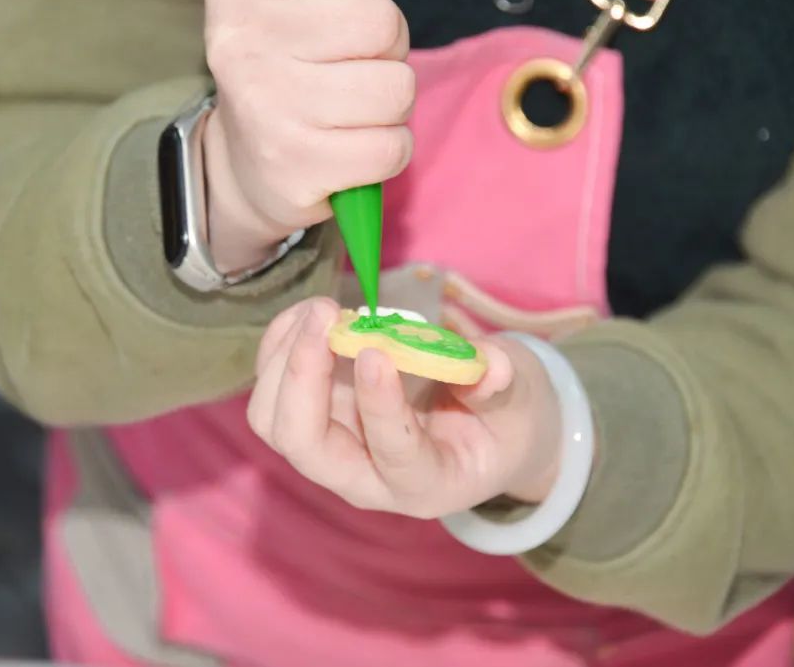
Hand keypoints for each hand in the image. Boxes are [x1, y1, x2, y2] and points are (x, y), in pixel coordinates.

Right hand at [202, 0, 413, 271]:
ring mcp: (267, 106)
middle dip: (389, 50)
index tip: (341, 19)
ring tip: (353, 109)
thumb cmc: (290, 66)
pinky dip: (390, 150)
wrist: (245, 164)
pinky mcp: (296, 165)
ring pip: (396, 88)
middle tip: (354, 69)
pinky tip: (353, 147)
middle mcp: (245, 40)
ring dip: (392, 104)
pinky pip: (393, 147)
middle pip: (383, 25)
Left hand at [246, 298, 563, 517]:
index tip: (377, 352)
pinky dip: (280, 346)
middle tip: (327, 317)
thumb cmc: (503, 420)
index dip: (380, 408)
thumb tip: (489, 367)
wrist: (483, 432)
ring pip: (275, 421)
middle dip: (303, 379)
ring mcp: (332, 448)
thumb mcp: (519, 403)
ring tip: (321, 309)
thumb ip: (503, 387)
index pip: (393, 457)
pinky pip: (274, 390)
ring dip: (284, 359)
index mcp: (426, 484)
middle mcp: (365, 477)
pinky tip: (308, 312)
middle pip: (305, 447)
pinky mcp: (315, 417)